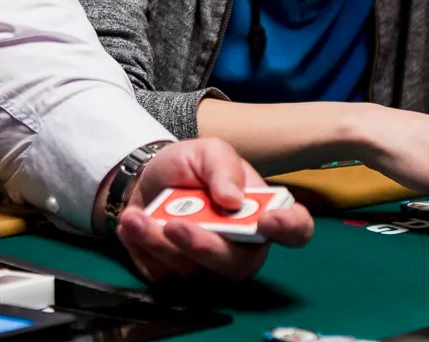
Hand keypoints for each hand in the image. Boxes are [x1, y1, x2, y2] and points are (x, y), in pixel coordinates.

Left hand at [116, 139, 313, 280]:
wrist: (145, 178)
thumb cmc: (188, 167)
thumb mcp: (208, 152)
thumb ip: (223, 169)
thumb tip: (232, 199)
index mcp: (262, 214)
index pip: (295, 230)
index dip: (289, 229)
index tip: (267, 221)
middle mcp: (242, 247)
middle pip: (239, 265)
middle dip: (206, 247)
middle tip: (176, 224)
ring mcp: (209, 267)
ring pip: (195, 272)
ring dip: (162, 244)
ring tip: (139, 216)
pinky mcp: (176, 276)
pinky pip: (163, 274)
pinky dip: (143, 248)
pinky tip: (132, 224)